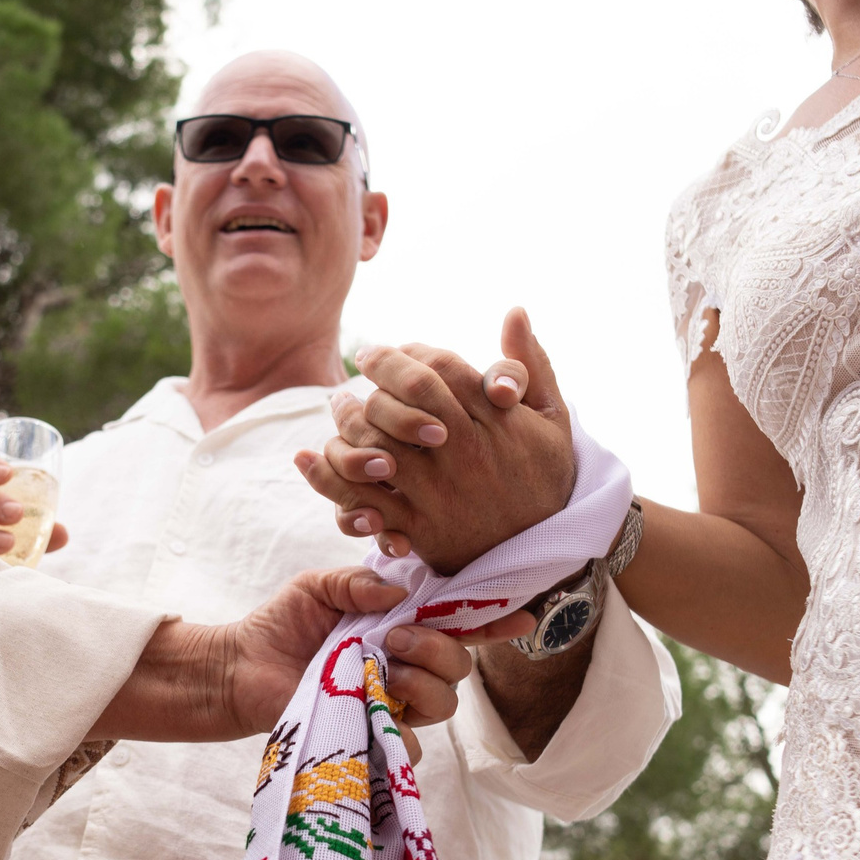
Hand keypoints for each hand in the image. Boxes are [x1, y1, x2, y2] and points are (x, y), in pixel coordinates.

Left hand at [222, 569, 472, 736]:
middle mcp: (407, 668)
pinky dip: (397, 729)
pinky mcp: (371, 737)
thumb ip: (357, 583)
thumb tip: (396, 594)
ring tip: (383, 670)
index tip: (523, 615)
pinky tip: (371, 708)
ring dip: (423, 683)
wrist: (241, 668)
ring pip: (444, 704)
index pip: (459, 626)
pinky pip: (410, 746)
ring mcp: (392, 705)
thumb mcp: (317, 587)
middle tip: (395, 640)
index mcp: (403, 628)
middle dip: (439, 649)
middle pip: (460, 668)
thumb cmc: (283, 625)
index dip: (494, 622)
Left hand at [295, 308, 575, 572]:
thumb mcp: (552, 419)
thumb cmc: (545, 477)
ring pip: (378, 442)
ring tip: (341, 403)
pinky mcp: (418, 527)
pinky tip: (307, 457)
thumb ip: (530, 365)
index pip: (443, 368)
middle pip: (407, 396)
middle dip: (379, 371)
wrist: (543, 550)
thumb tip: (515, 310)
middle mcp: (465, 453)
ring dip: (350, 418)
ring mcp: (439, 492)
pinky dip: (328, 478)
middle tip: (364, 360)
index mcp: (497, 422)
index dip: (412, 351)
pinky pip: (362, 499)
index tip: (395, 347)